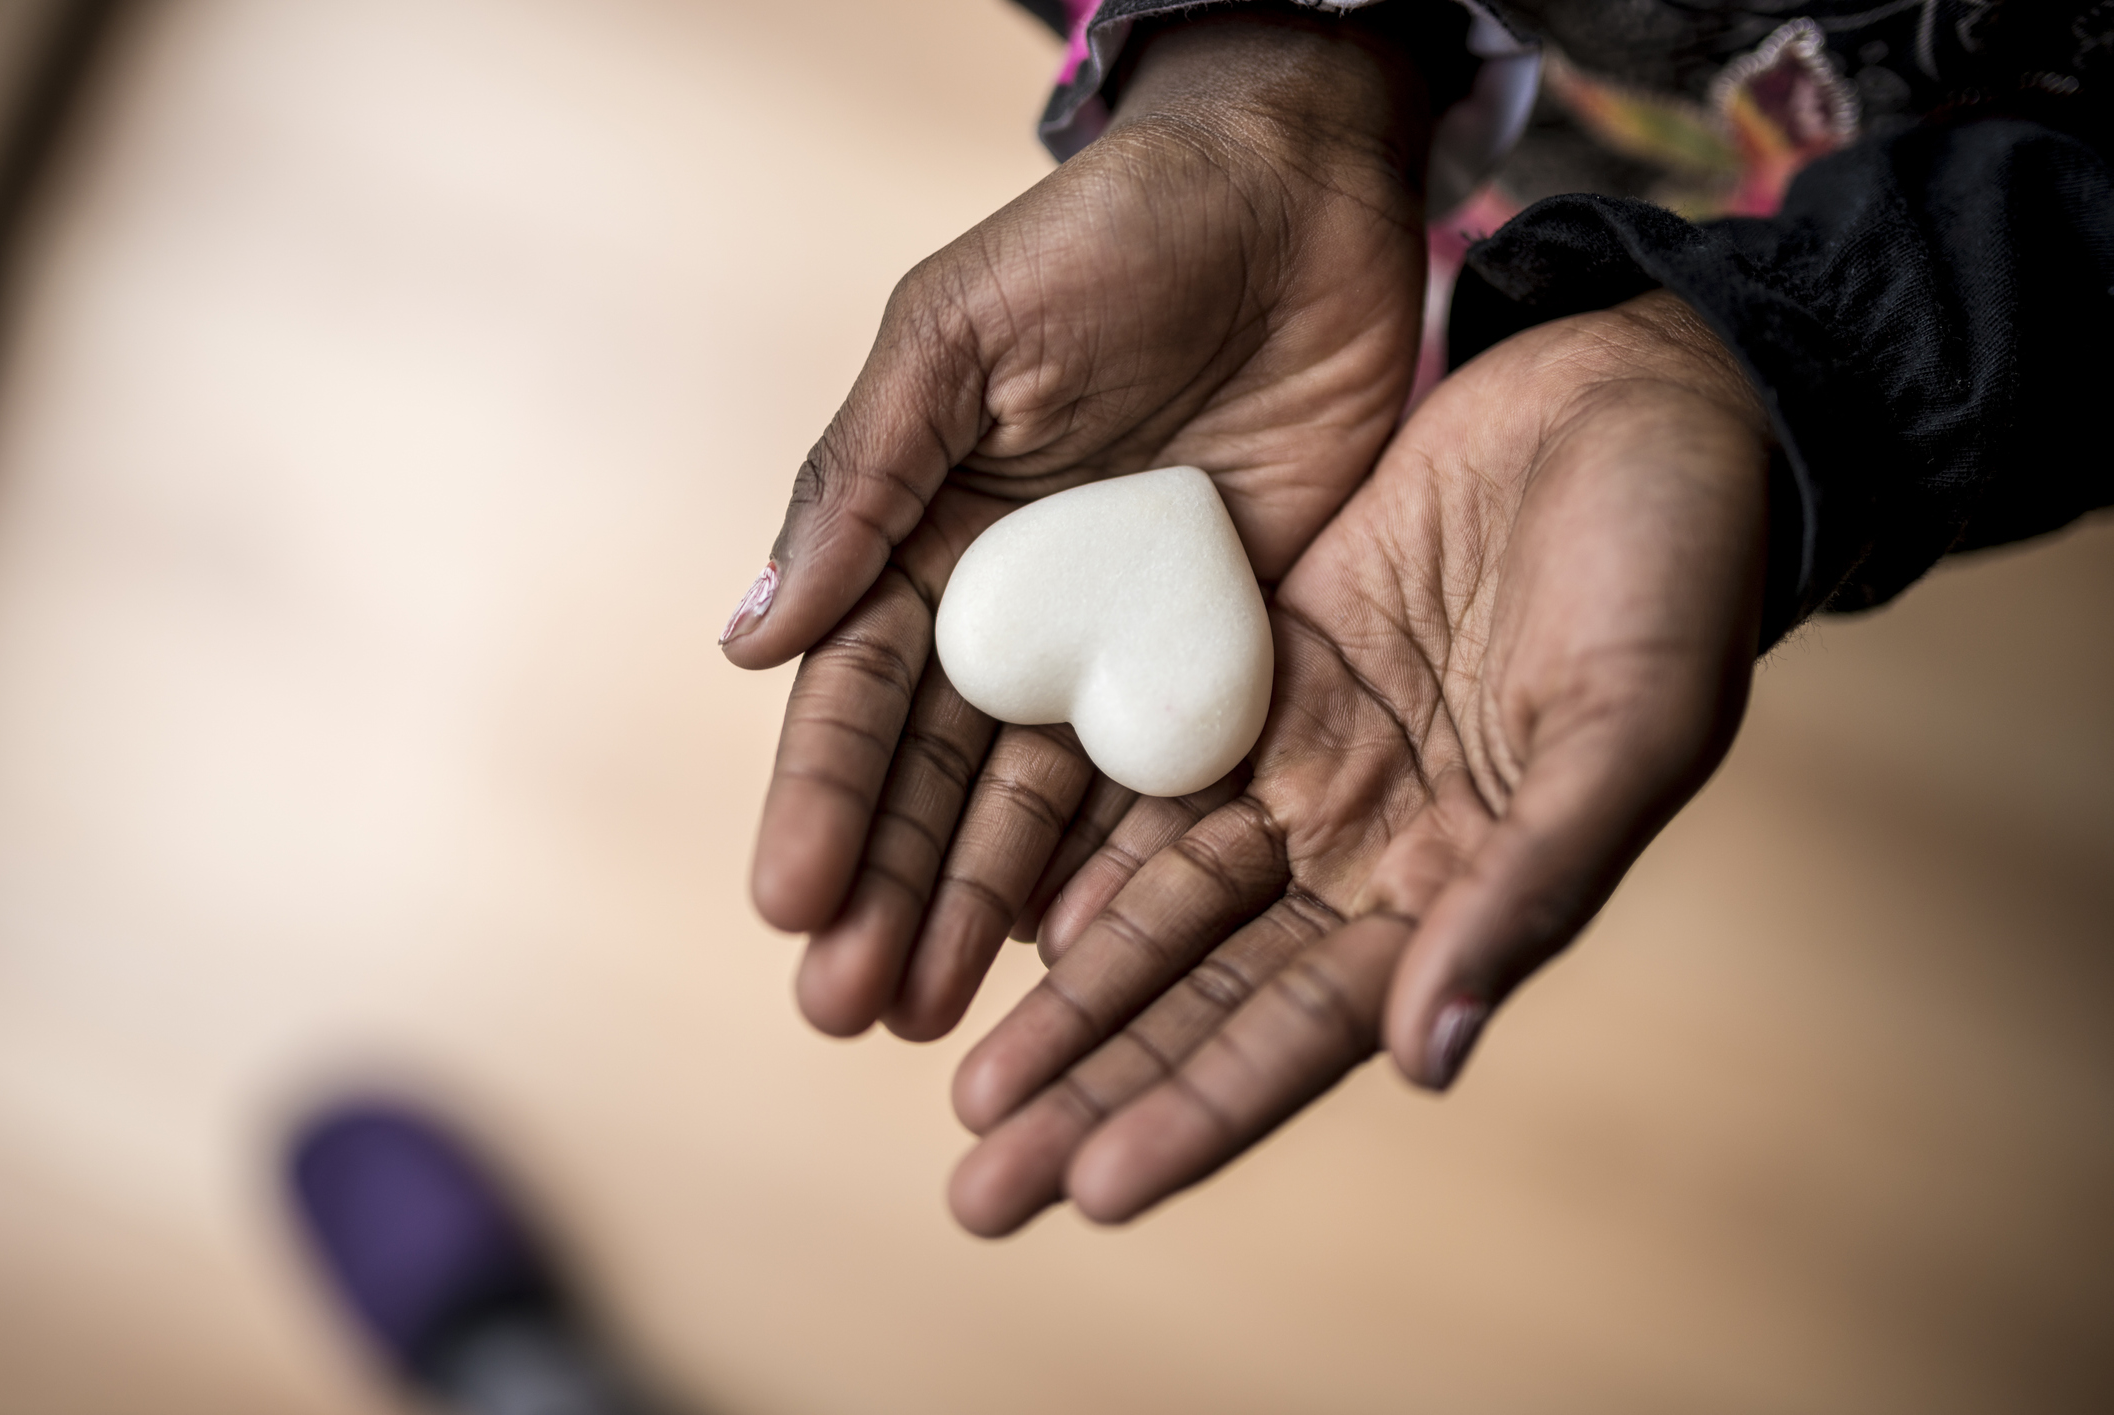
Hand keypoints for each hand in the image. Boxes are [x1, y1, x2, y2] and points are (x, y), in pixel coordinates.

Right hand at [725, 8, 1436, 1039]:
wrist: (1296, 196)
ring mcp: (1116, 643)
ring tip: (940, 1017)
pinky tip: (1082, 949)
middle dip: (890, 891)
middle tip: (852, 1011)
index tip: (788, 907)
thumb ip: (862, 482)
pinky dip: (1126, 863)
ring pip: (1039, 804)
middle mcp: (1010, 612)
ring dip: (985, 907)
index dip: (820, 800)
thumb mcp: (957, 341)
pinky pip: (1170, 775)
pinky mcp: (1223, 652)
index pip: (856, 694)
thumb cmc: (1106, 240)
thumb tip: (747, 639)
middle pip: (935, 778)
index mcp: (923, 538)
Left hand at [946, 291, 1775, 1234]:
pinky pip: (1148, 775)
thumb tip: (1424, 1058)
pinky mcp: (1258, 668)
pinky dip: (1077, 846)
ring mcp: (1308, 764)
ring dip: (1066, 998)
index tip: (1095, 1189)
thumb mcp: (1627, 724)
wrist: (1636, 399)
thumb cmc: (1675, 564)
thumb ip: (1530, 886)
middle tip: (978, 1187)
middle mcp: (1369, 848)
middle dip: (1099, 1088)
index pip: (1309, 1027)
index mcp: (1464, 885)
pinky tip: (1000, 913)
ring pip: (1161, 903)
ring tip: (964, 1088)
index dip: (1204, 1108)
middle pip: (1208, 993)